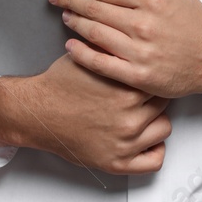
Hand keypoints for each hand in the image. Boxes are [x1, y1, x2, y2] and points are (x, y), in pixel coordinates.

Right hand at [0, 52, 171, 174]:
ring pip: (164, 129)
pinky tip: (145, 139)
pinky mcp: (117, 163)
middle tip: (142, 95)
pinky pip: (154, 161)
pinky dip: (154, 150)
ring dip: (155, 121)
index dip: (151, 75)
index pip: (157, 80)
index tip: (147, 76)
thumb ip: (114, 50)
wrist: (37, 112)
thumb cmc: (60, 85)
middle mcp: (129, 118)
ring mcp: (125, 143)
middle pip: (163, 103)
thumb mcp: (89, 57)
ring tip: (141, 114)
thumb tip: (134, 37)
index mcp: (126, 90)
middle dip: (153, 97)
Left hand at [48, 0, 201, 98]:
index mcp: (152, 0)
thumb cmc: (195, 23)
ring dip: (74, 21)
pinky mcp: (138, 76)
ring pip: (94, 33)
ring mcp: (140, 52)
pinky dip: (81, 53)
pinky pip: (100, 63)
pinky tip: (70, 46)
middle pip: (94, 7)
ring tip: (65, 14)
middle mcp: (144, 24)